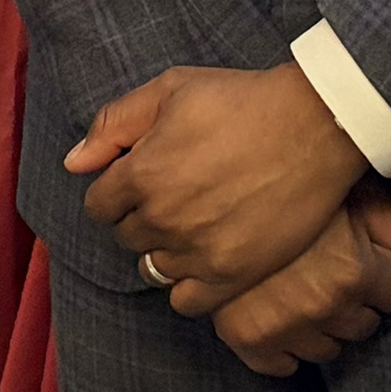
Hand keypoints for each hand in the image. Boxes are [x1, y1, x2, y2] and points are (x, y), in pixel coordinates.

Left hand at [67, 62, 369, 292]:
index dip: (117, 191)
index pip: (99, 205)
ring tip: (194, 225)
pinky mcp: (232, 275)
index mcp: (141, 173)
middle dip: (142, 217)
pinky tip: (205, 259)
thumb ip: (114, 124)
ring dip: (165, 250)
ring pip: (153, 269)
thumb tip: (74, 162)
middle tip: (177, 195)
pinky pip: (186, 301)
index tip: (143, 180)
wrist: (316, 125)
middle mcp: (163, 218)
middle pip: (127, 237)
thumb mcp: (172, 90)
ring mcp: (197, 251)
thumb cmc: (243, 100)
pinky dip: (187, 286)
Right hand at [180, 182, 390, 374]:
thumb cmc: (305, 181)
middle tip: (331, 261)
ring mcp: (281, 326)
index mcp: (355, 272)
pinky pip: (281, 366)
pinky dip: (283, 347)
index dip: (385, 269)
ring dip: (323, 322)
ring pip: (328, 348)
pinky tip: (281, 312)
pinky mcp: (244, 338)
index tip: (363, 248)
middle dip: (356, 297)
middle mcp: (321, 305)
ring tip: (305, 281)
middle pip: (365, 325)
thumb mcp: (366, 199)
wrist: (226, 179)